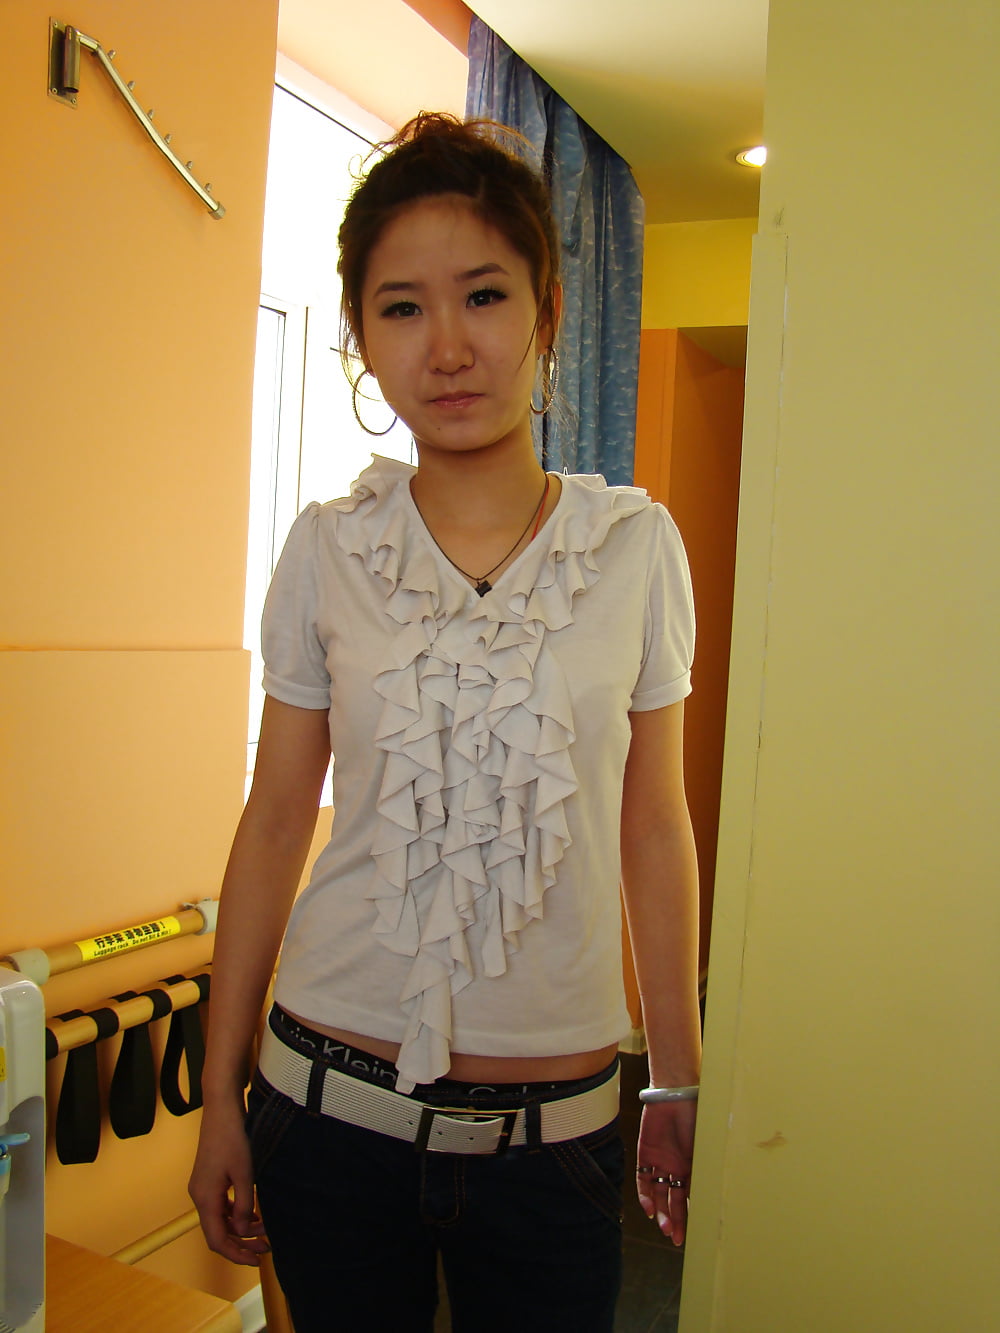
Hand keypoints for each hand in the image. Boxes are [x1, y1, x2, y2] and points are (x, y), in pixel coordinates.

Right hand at [188, 1097, 269, 1266]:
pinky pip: (221, 1205)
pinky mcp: (209, 1179)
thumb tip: (242, 1231)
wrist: (221, 1109)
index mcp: (205, 1197)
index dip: (235, 1254)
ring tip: (265, 1231)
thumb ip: (243, 1204)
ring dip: (241, 1228)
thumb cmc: (232, 1137)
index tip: (255, 1261)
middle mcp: (199, 1196)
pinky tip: (254, 1214)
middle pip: (218, 1231)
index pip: (216, 1239)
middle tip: (266, 1248)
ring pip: (221, 1219)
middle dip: (242, 1243)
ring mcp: (203, 1187)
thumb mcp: (244, 1172)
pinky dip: (237, 1213)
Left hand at [635, 1099, 696, 1245]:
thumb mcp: (702, 1149)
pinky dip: (645, 1196)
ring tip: (664, 1228)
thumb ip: (702, 1172)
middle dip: (675, 1220)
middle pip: (674, 1200)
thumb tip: (709, 1202)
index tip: (693, 1235)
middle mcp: (677, 1168)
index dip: (690, 1217)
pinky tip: (649, 1210)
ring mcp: (661, 1162)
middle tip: (675, 1238)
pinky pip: (643, 1179)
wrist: (675, 1096)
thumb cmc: (696, 1120)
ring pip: (658, 1194)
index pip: (691, 1199)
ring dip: (661, 1212)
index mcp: (694, 1167)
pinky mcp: (645, 1154)